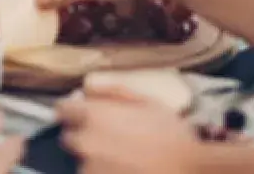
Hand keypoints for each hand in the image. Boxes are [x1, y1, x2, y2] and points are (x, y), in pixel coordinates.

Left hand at [57, 87, 204, 173]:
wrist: (190, 170)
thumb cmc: (171, 135)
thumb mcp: (145, 102)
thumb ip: (111, 92)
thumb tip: (87, 89)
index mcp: (94, 116)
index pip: (62, 109)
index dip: (74, 109)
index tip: (82, 113)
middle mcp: (86, 143)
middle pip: (70, 137)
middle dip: (85, 135)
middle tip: (111, 137)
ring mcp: (90, 169)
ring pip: (84, 161)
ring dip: (96, 158)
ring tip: (125, 157)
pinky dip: (106, 172)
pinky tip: (127, 168)